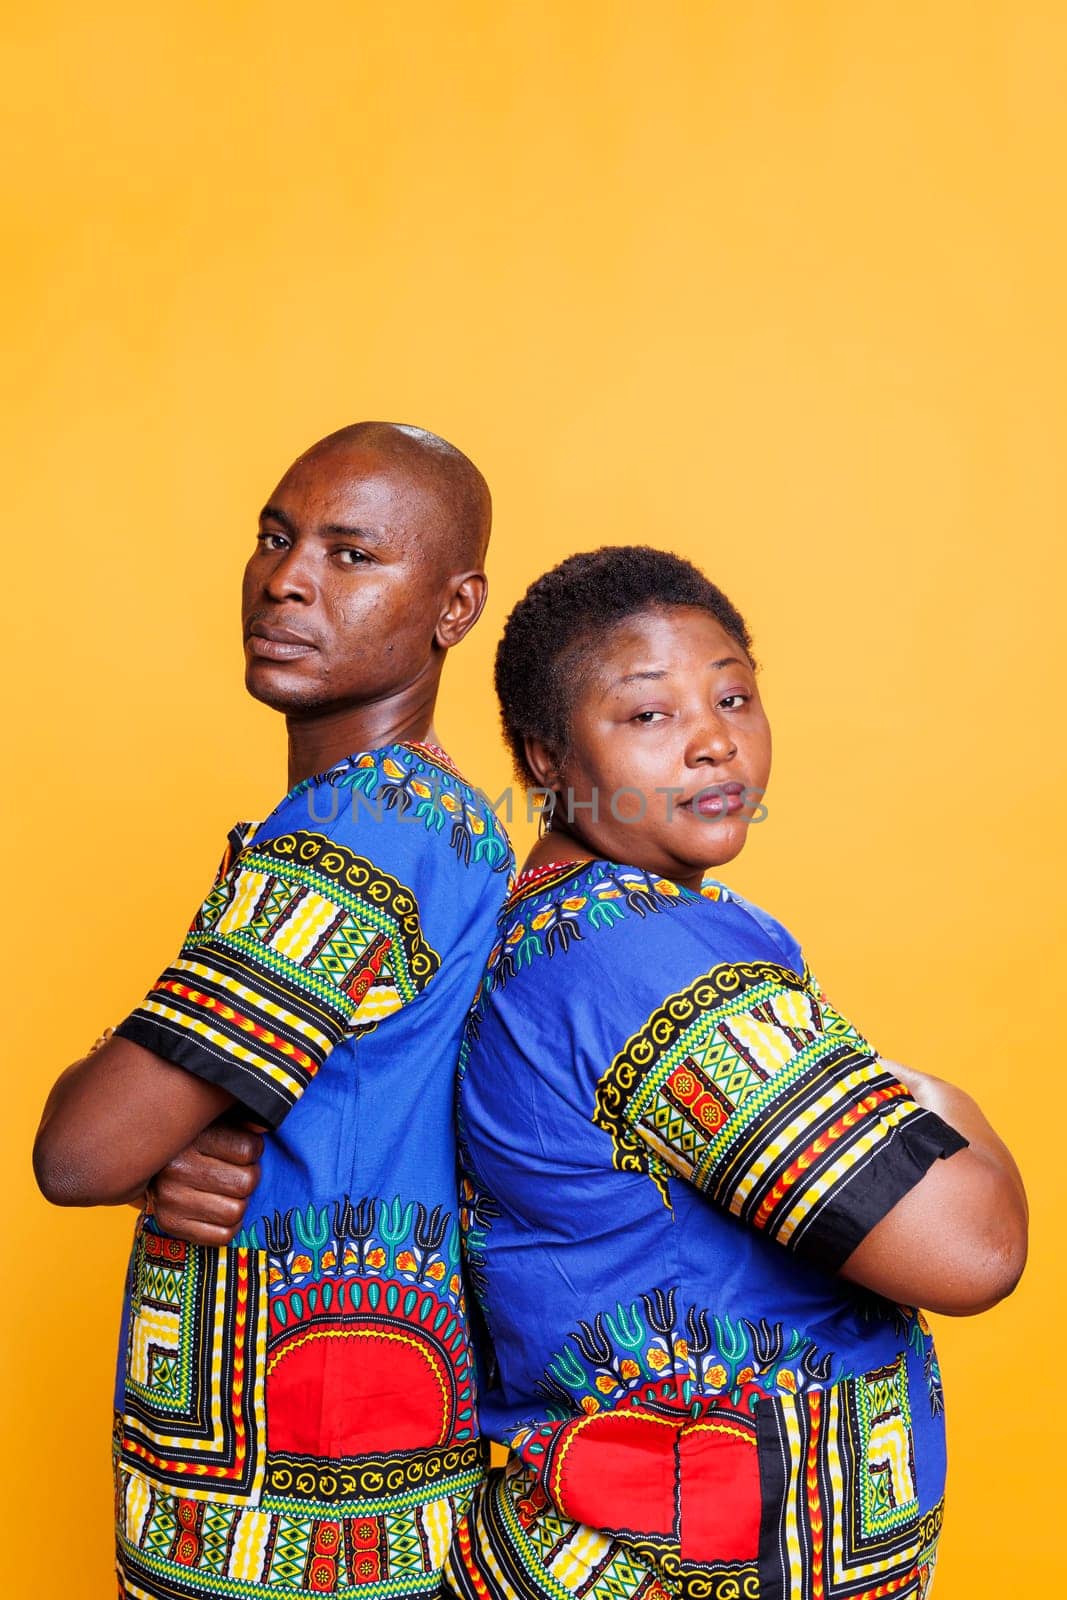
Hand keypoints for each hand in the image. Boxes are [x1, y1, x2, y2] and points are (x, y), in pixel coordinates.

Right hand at [147, 1118, 264, 1245]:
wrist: (149, 1161)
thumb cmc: (195, 1137)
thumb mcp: (216, 1120)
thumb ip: (241, 1120)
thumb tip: (263, 1124)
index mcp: (191, 1135)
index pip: (249, 1150)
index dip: (254, 1150)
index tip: (242, 1148)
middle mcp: (176, 1167)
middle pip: (246, 1183)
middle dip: (248, 1177)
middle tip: (235, 1172)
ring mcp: (169, 1198)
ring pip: (236, 1211)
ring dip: (238, 1202)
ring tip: (226, 1190)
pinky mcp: (169, 1224)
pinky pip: (222, 1236)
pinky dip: (228, 1226)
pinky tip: (219, 1209)